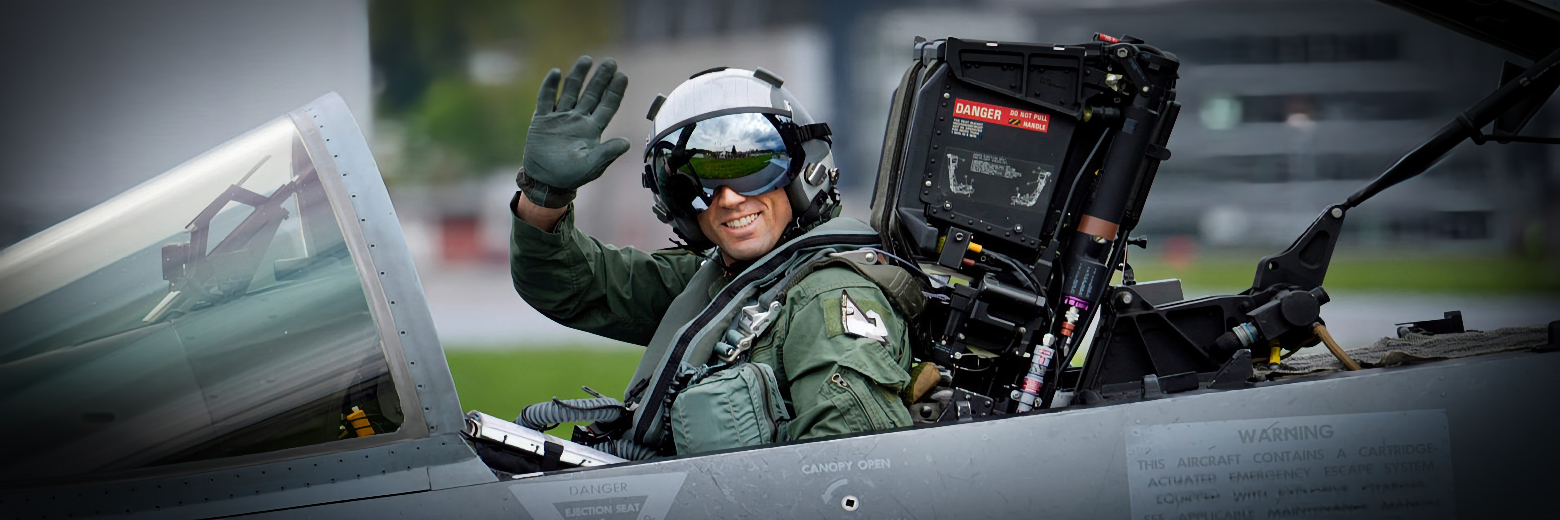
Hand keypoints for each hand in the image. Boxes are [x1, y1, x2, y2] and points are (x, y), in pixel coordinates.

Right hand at [518, 56, 630, 207]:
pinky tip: (556, 73)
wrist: (545, 181)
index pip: (607, 106)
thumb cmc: (571, 176)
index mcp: (592, 130)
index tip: (622, 75)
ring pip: (570, 92)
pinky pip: (545, 99)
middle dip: (600, 78)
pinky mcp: (542, 120)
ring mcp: (560, 118)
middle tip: (611, 62)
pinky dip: (549, 86)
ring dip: (577, 76)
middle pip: (591, 94)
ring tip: (586, 60)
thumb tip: (627, 143)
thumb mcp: (592, 166)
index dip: (615, 91)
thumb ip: (607, 153)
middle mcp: (578, 120)